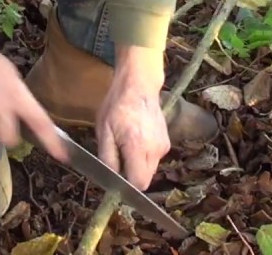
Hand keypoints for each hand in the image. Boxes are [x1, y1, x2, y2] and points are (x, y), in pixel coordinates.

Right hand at [0, 29, 67, 162]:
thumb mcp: (6, 69)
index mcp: (16, 95)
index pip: (40, 123)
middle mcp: (0, 112)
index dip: (52, 141)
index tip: (62, 155)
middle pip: (10, 139)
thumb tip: (16, 104)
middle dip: (9, 132)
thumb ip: (15, 92)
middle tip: (3, 118)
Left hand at [95, 45, 169, 189]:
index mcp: (138, 148)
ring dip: (137, 166)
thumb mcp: (104, 132)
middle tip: (117, 159)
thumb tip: (111, 180)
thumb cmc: (117, 107)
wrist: (138, 86)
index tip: (115, 178)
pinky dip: (144, 156)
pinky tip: (135, 140)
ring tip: (126, 145)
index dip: (126, 186)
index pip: (138, 183)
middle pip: (145, 179)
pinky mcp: (167, 142)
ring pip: (150, 170)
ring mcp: (164, 146)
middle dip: (131, 175)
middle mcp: (156, 150)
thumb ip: (108, 159)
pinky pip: (154, 159)